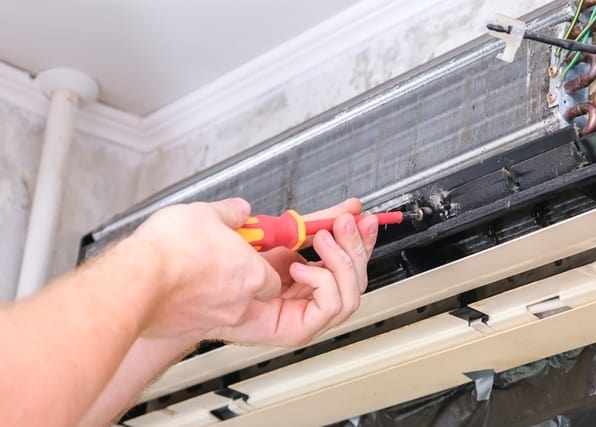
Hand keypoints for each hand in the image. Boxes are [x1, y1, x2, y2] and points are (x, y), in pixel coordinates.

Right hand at [126, 198, 281, 339]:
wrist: (135, 282)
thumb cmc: (172, 249)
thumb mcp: (205, 213)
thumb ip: (229, 212)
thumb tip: (239, 210)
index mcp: (253, 274)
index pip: (274, 279)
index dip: (259, 266)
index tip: (247, 255)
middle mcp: (238, 303)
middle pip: (251, 296)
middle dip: (238, 282)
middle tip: (219, 262)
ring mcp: (213, 319)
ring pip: (224, 308)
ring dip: (213, 294)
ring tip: (192, 272)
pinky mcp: (187, 330)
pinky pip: (196, 318)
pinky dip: (190, 306)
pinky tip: (175, 287)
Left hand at [206, 199, 378, 346]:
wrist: (181, 278)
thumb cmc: (211, 259)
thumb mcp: (272, 229)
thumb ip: (307, 221)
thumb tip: (337, 207)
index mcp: (301, 275)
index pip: (345, 261)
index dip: (359, 240)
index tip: (363, 218)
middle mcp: (305, 297)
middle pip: (356, 278)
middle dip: (356, 246)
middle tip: (345, 223)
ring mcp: (302, 316)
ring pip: (352, 293)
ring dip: (342, 261)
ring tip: (320, 241)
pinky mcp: (297, 330)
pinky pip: (332, 305)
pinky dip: (323, 280)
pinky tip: (299, 268)